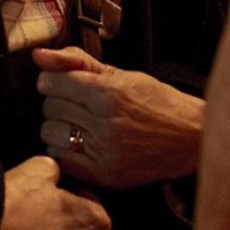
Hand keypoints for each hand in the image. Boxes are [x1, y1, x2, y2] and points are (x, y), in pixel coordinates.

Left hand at [35, 49, 204, 188]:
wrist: (190, 138)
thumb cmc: (156, 102)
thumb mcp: (121, 74)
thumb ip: (77, 62)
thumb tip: (39, 55)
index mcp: (109, 92)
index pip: (50, 82)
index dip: (56, 80)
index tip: (69, 84)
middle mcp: (105, 123)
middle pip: (49, 107)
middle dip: (61, 102)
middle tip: (83, 105)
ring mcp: (103, 152)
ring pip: (49, 134)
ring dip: (60, 127)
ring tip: (83, 124)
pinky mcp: (103, 174)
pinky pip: (60, 159)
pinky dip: (66, 150)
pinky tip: (85, 144)